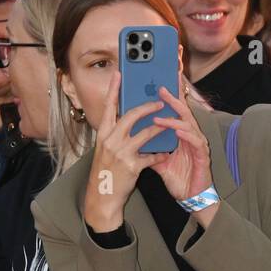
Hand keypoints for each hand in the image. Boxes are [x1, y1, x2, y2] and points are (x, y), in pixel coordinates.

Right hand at [82, 70, 162, 228]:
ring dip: (159, 128)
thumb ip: (115, 135)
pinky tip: (165, 154)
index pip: (108, 107)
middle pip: (130, 116)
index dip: (114, 89)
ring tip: (168, 124)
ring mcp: (121, 153)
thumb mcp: (105, 150)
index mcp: (103, 134)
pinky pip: (151, 156)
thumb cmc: (105, 172)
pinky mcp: (132, 166)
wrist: (102, 196)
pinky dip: (159, 154)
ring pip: (144, 134)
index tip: (119, 74)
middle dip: (147, 107)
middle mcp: (110, 140)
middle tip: (159, 103)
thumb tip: (126, 121)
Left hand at [148, 86, 214, 212]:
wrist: (191, 197)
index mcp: (181, 135)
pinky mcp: (203, 156)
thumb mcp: (160, 163)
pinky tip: (178, 131)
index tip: (159, 85)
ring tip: (160, 117)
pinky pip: (196, 142)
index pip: (175, 112)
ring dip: (174, 119)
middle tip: (161, 89)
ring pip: (188, 125)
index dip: (170, 98)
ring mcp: (198, 145)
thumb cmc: (180, 179)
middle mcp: (191, 136)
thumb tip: (134, 143)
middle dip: (173, 99)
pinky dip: (186, 135)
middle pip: (183, 113)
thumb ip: (150, 152)